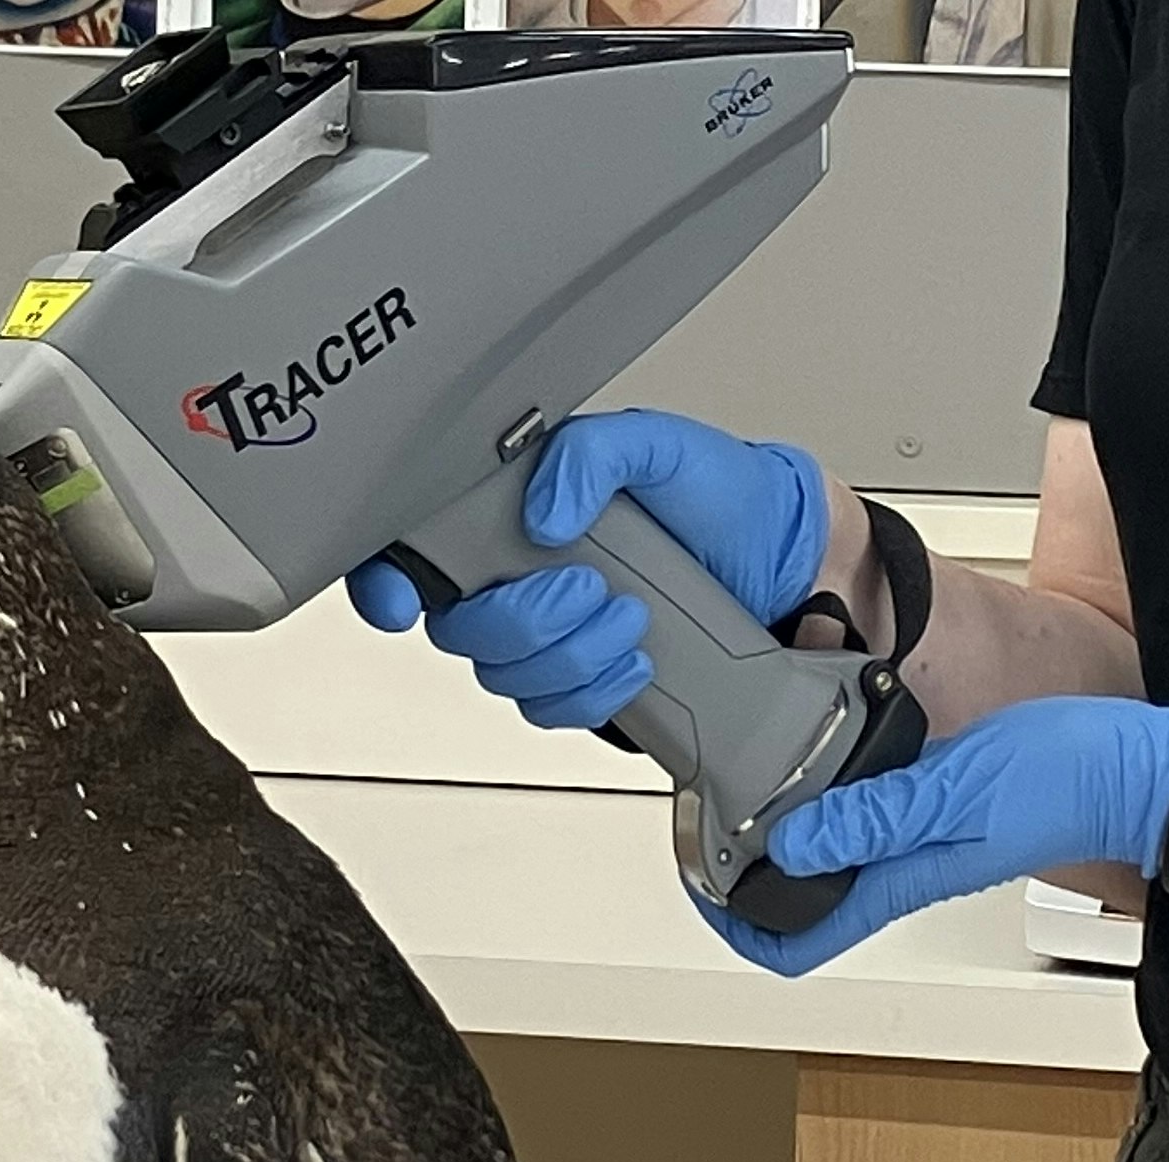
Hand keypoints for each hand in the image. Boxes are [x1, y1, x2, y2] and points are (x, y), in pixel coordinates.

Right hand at [344, 409, 828, 731]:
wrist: (784, 560)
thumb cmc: (720, 495)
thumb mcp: (657, 444)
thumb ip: (591, 453)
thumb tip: (543, 508)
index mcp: (513, 508)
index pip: (412, 549)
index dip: (383, 580)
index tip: (401, 597)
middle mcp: (519, 572)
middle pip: (459, 629)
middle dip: (523, 620)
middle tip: (588, 589)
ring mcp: (550, 630)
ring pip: (506, 676)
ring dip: (568, 656)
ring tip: (629, 617)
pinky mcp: (586, 677)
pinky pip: (554, 709)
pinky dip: (593, 692)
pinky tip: (634, 659)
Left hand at [697, 696, 1168, 975]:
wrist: (1136, 769)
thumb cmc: (1067, 783)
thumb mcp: (954, 791)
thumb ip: (873, 816)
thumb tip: (792, 842)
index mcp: (900, 880)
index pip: (799, 942)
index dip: (738, 929)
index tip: (703, 891)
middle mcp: (903, 870)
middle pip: (802, 898)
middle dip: (746, 874)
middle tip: (706, 828)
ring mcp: (919, 840)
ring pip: (830, 855)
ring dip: (784, 832)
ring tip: (746, 788)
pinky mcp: (937, 806)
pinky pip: (866, 814)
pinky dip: (830, 794)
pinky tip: (823, 753)